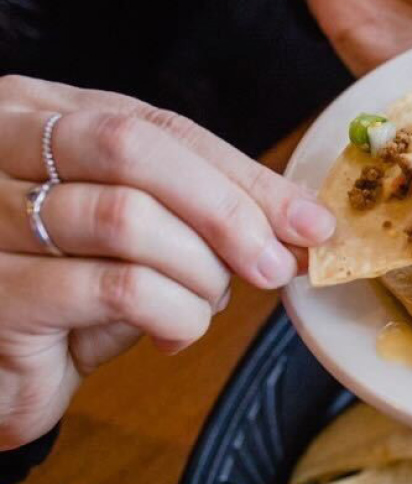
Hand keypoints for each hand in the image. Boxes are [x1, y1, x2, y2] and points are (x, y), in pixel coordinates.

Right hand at [0, 76, 335, 449]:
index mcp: (42, 113)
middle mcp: (0, 147)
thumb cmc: (76, 291)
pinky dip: (173, 313)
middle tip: (273, 265)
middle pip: (135, 149)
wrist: (3, 370)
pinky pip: (115, 288)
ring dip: (197, 270)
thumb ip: (204, 209)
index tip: (309, 221)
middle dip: (226, 211)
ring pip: (126, 217)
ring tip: (206, 303)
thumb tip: (302, 221)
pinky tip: (174, 333)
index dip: (244, 175)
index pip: (161, 126)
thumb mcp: (143, 233)